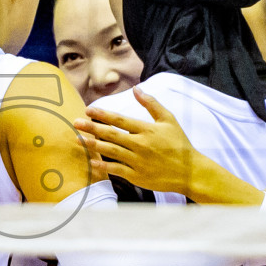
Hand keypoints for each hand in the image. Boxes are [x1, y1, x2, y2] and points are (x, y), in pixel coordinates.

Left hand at [75, 86, 197, 194]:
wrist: (190, 172)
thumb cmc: (179, 144)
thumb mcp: (169, 120)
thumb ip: (151, 104)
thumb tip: (136, 89)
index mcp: (147, 130)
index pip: (120, 120)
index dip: (103, 114)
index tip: (88, 110)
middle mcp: (140, 145)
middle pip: (111, 134)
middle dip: (92, 128)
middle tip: (76, 122)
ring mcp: (138, 161)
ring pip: (111, 151)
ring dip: (93, 145)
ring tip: (78, 139)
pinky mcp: (137, 176)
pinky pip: (116, 170)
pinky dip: (103, 166)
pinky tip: (92, 161)